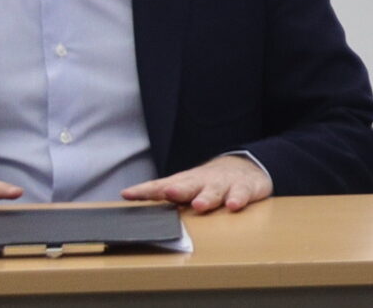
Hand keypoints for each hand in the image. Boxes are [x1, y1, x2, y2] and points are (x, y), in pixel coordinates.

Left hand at [121, 155, 273, 213]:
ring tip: (199, 205)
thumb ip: (163, 196)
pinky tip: (233, 206)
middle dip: (177, 190)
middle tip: (168, 193)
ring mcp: (222, 184)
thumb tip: (131, 202)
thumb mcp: (186, 188)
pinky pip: (241, 194)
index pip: (161, 186)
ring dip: (206, 197)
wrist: (244, 166)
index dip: (145, 191)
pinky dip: (237, 198)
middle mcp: (201, 182)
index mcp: (184, 183)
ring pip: (213, 191)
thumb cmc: (208, 182)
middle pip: (187, 185)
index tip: (128, 194)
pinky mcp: (243, 188)